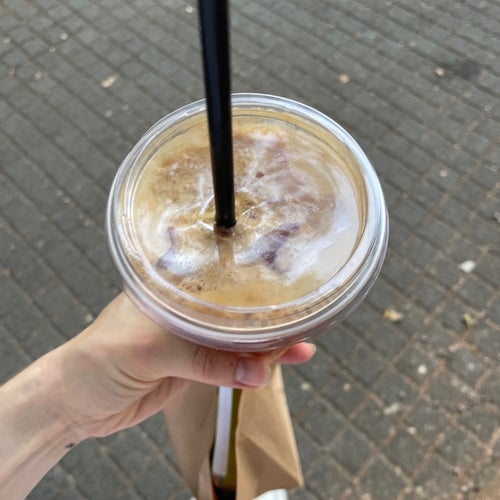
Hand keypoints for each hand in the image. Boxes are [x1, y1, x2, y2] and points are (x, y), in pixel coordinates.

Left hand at [46, 294, 315, 441]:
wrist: (76, 402)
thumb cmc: (96, 359)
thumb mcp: (147, 350)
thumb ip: (201, 358)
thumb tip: (254, 370)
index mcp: (171, 288)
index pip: (219, 277)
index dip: (252, 281)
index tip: (285, 286)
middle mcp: (186, 309)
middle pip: (235, 309)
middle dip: (268, 315)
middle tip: (302, 320)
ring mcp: (192, 339)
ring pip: (238, 338)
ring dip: (268, 345)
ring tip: (301, 344)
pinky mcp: (195, 366)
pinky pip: (231, 366)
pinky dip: (254, 368)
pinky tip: (276, 368)